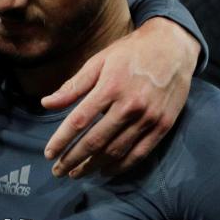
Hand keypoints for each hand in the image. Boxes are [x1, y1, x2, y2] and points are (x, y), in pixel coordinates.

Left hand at [41, 17, 199, 176]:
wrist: (173, 46)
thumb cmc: (130, 52)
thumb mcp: (99, 61)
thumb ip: (73, 86)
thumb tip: (46, 104)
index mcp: (110, 88)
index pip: (79, 121)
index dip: (62, 140)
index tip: (49, 154)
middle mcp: (130, 106)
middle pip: (95, 141)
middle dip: (73, 159)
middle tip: (58, 170)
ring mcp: (148, 118)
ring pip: (116, 151)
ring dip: (93, 166)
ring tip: (76, 173)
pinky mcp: (163, 126)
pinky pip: (139, 153)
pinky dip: (120, 166)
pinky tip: (105, 171)